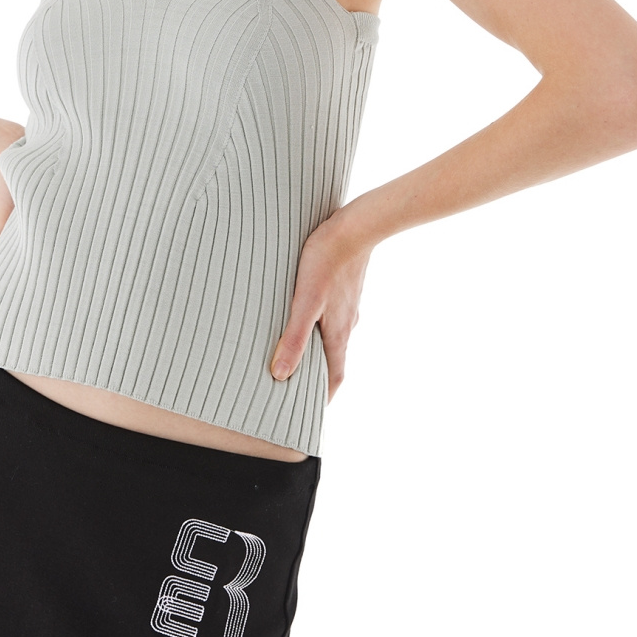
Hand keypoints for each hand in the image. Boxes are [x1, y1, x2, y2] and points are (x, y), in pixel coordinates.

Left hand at [269, 205, 374, 402]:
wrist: (356, 225)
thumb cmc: (326, 260)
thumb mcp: (305, 301)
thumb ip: (294, 337)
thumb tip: (280, 375)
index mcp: (338, 333)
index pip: (335, 376)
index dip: (324, 396)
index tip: (311, 410)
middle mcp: (347, 323)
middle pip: (334, 358)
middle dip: (318, 374)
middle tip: (298, 382)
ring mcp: (349, 305)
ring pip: (334, 335)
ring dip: (319, 347)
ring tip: (298, 348)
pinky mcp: (346, 287)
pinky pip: (334, 314)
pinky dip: (322, 323)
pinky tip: (309, 311)